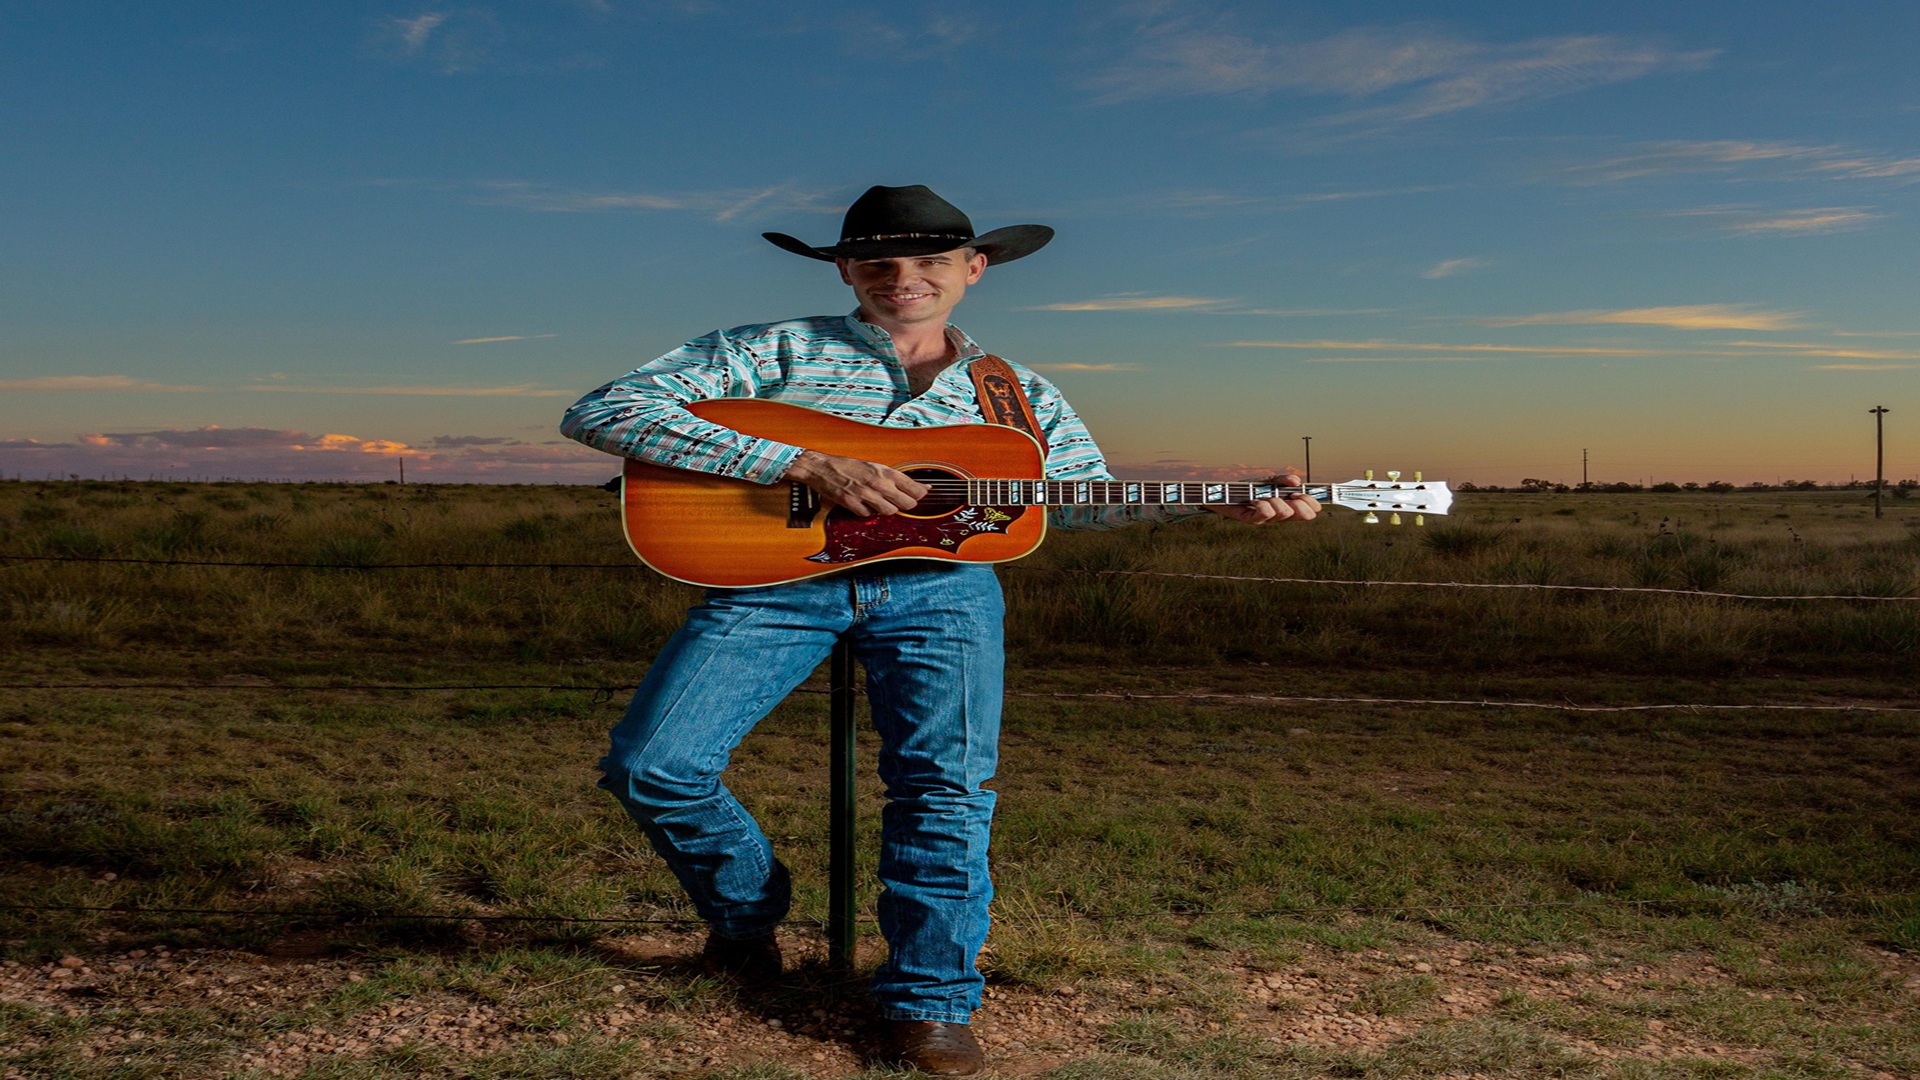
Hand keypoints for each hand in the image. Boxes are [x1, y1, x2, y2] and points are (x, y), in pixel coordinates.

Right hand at [783, 449, 928, 516]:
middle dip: (905, 505)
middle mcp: (878, 483)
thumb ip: (896, 478)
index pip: (914, 489)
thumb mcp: (875, 466)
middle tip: (899, 502)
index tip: (918, 496)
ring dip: (886, 510)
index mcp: (885, 472)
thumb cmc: (848, 466)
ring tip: (879, 502)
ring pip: (889, 512)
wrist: (822, 467)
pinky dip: (868, 512)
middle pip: (907, 504)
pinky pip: (869, 515)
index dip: (919, 495)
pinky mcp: (852, 504)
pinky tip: (864, 504)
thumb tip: (922, 487)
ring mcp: (865, 495)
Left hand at [1207, 470, 1318, 523]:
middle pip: (1305, 515)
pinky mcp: (1253, 520)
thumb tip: (1295, 481)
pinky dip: (1262, 503)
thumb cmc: (1248, 488)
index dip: (1312, 502)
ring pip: (1285, 512)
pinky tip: (1254, 500)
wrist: (1225, 492)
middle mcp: (1281, 516)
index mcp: (1289, 506)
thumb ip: (1282, 480)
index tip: (1303, 492)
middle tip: (1292, 494)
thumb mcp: (1268, 481)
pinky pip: (1265, 514)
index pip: (1311, 511)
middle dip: (1302, 502)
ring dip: (1278, 500)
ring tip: (1266, 496)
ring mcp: (1268, 520)